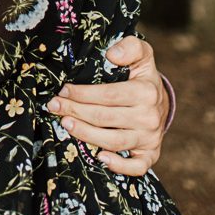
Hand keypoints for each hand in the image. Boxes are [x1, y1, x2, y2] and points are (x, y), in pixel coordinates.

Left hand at [46, 35, 168, 176]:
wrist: (160, 102)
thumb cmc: (141, 76)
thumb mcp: (141, 54)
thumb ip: (129, 47)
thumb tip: (111, 54)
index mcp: (146, 91)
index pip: (108, 95)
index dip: (82, 93)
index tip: (63, 90)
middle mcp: (150, 117)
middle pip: (105, 118)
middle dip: (75, 111)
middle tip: (54, 106)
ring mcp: (150, 138)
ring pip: (114, 141)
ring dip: (86, 134)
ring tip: (65, 124)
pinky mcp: (150, 155)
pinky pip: (136, 167)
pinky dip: (119, 166)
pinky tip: (99, 159)